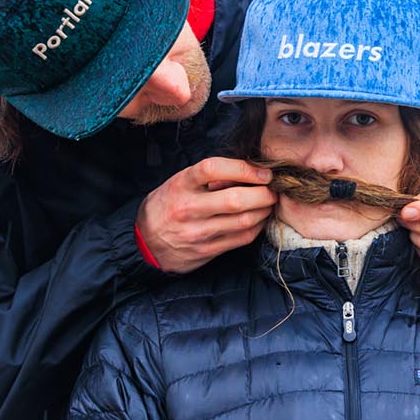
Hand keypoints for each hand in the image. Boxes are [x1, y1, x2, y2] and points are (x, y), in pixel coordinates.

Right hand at [137, 157, 277, 273]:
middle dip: (264, 193)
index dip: (244, 168)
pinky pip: (242, 238)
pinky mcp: (208, 250)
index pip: (213, 169)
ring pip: (244, 220)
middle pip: (236, 200)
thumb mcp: (180, 183)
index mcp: (181, 184)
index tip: (263, 172)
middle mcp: (189, 208)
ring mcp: (199, 232)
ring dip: (264, 210)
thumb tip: (249, 170)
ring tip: (268, 203)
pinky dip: (257, 226)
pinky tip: (259, 219)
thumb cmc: (167, 205)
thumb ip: (210, 177)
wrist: (145, 242)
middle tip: (273, 189)